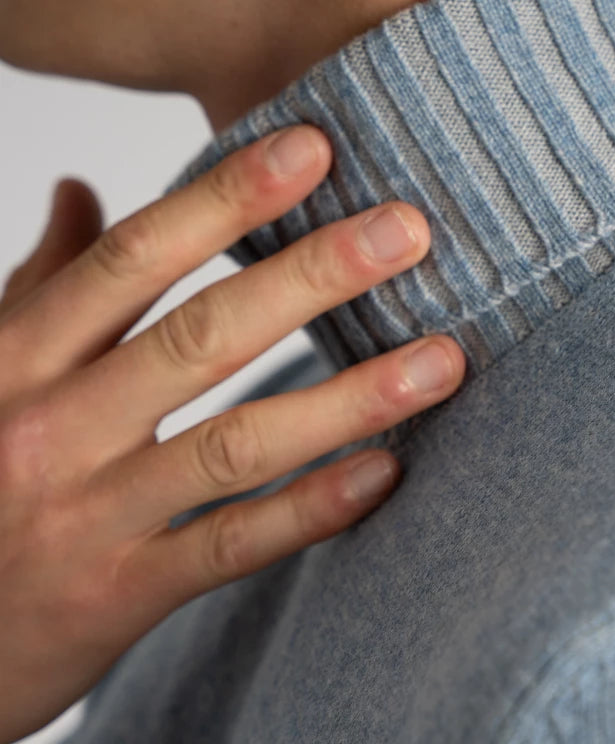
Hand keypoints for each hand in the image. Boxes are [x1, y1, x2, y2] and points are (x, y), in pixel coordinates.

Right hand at [0, 125, 464, 743]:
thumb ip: (42, 283)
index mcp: (17, 357)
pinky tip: (387, 473)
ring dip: (348, 399)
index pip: (134, 260)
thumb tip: (80, 187)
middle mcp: (49, 426)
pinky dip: (310, 509)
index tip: (314, 148)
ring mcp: (85, 515)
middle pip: (200, 337)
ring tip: (442, 359)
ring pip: (234, 444)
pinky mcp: (116, 595)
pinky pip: (230, 545)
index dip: (224, 199)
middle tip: (409, 231)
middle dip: (312, 277)